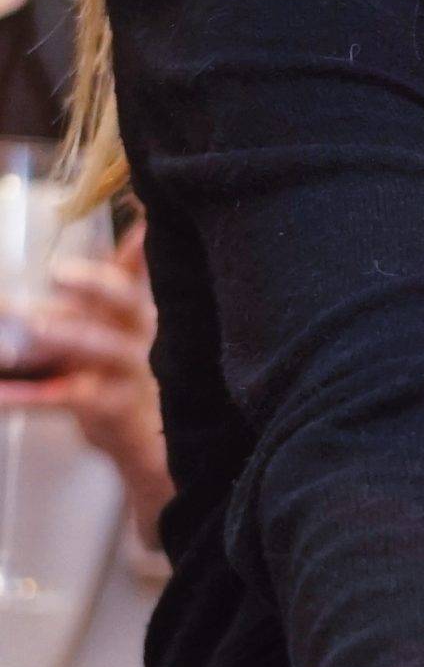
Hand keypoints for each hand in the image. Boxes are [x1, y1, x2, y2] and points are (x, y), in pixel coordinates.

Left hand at [0, 221, 170, 542]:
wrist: (154, 445)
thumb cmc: (126, 373)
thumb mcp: (126, 324)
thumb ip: (126, 278)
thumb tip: (137, 230)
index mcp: (142, 306)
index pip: (140, 268)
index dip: (141, 244)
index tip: (139, 220)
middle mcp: (146, 333)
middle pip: (125, 302)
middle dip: (95, 286)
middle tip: (60, 275)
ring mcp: (134, 371)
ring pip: (100, 348)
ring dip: (64, 336)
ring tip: (33, 327)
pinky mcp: (115, 407)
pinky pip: (66, 397)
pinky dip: (26, 395)